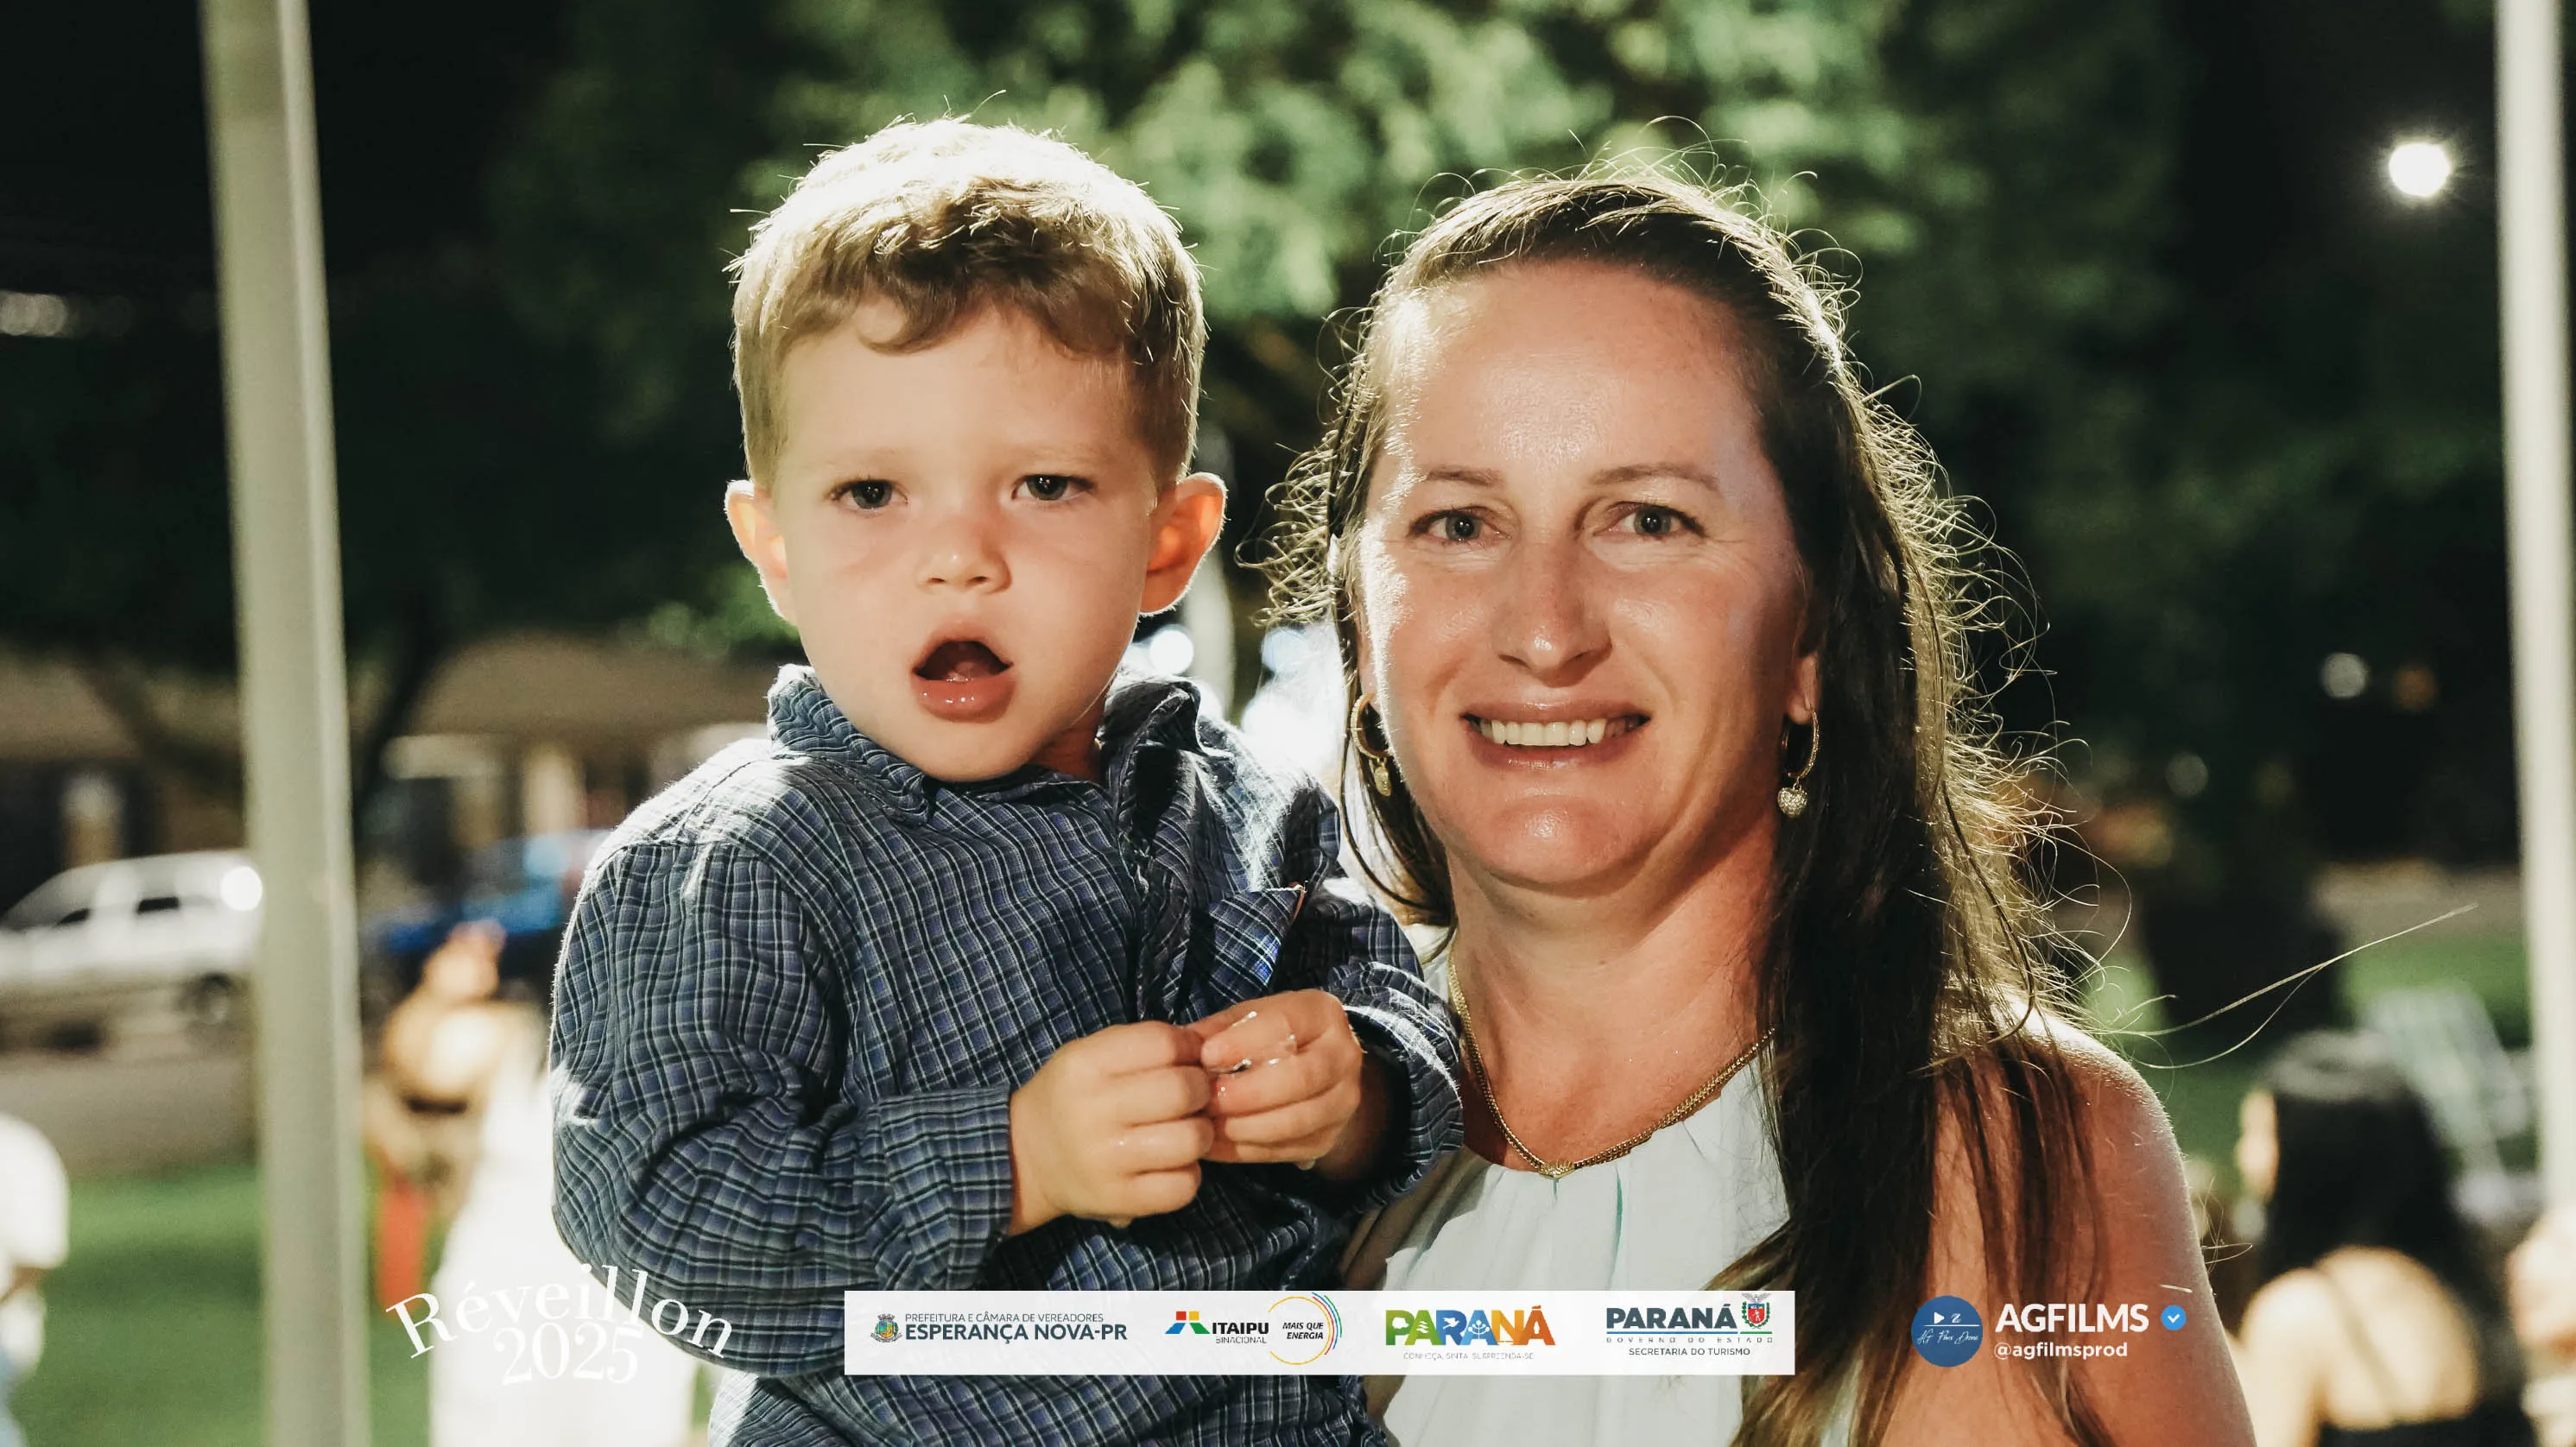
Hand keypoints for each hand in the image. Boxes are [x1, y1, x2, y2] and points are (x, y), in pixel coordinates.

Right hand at [1008, 1021, 1213, 1233]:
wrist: (1025, 1157)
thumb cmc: (1072, 1096)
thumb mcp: (1090, 1055)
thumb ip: (1143, 1045)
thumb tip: (1206, 1049)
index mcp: (1086, 1065)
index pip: (1163, 1043)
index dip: (1189, 1048)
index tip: (1188, 1059)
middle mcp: (1093, 1110)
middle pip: (1183, 1090)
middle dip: (1201, 1091)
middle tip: (1192, 1099)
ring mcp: (1105, 1159)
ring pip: (1191, 1139)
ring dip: (1200, 1134)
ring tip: (1184, 1131)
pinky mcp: (1117, 1200)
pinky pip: (1183, 1187)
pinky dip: (1189, 1174)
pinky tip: (1172, 1165)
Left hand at [1188, 990, 1387, 1179]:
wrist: (1317, 1068)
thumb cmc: (1272, 1037)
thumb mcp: (1248, 1020)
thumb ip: (1218, 1030)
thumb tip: (1182, 1048)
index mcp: (1322, 1014)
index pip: (1285, 1026)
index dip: (1243, 1043)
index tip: (1207, 1057)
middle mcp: (1343, 1056)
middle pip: (1299, 1078)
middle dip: (1246, 1093)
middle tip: (1205, 1099)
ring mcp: (1342, 1102)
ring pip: (1295, 1122)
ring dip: (1243, 1127)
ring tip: (1204, 1125)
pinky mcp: (1330, 1138)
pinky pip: (1286, 1150)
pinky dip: (1244, 1150)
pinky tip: (1213, 1144)